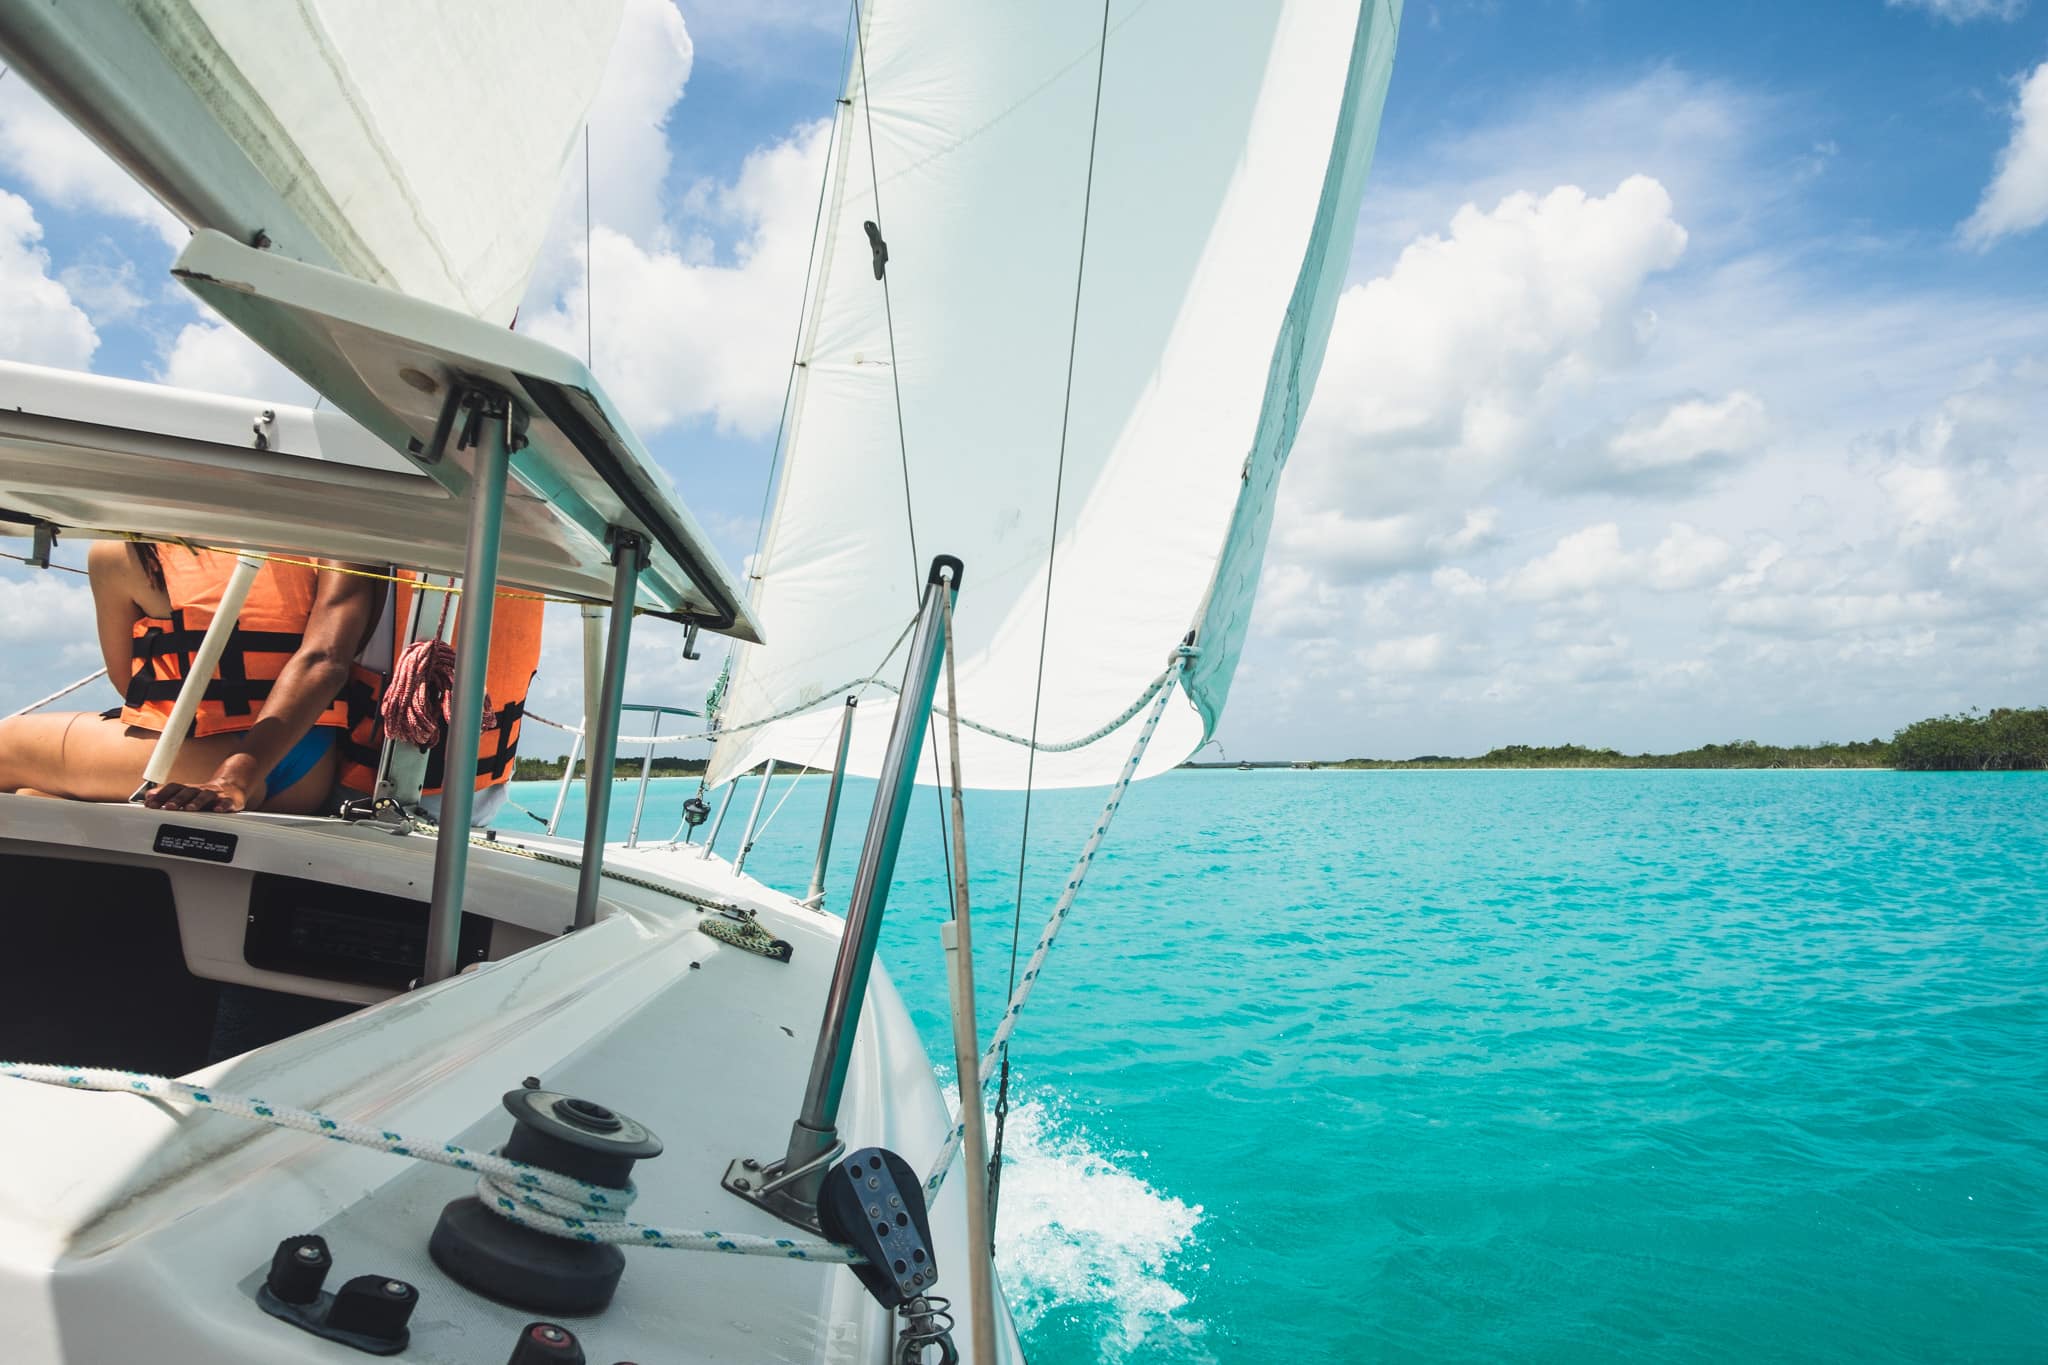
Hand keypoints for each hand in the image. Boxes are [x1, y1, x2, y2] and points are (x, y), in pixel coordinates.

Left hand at [143, 761, 265, 813]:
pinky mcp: (230, 800)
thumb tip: (147, 796)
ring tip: (190, 809)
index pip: (173, 788)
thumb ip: (167, 795)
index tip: (150, 804)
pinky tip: (218, 809)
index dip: (161, 795)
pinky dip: (223, 805)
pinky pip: (227, 802)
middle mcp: (200, 790)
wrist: (232, 787)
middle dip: (177, 800)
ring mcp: (215, 795)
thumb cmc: (205, 795)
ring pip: (206, 796)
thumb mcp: (186, 793)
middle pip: (188, 792)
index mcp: (189, 789)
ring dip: (197, 802)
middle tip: (168, 807)